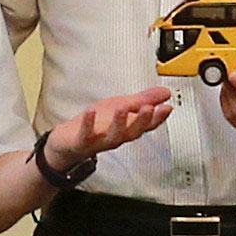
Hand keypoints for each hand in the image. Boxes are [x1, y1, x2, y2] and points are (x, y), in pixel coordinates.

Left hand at [49, 87, 175, 172]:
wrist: (68, 142)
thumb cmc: (96, 124)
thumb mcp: (123, 106)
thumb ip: (144, 99)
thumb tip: (165, 93)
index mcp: (127, 127)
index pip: (147, 124)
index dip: (158, 117)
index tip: (167, 108)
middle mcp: (116, 136)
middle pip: (133, 132)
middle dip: (142, 121)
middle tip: (150, 109)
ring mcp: (99, 140)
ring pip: (113, 136)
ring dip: (120, 123)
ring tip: (124, 108)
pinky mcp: (82, 141)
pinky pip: (86, 134)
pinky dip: (89, 123)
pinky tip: (91, 112)